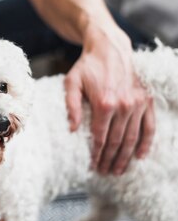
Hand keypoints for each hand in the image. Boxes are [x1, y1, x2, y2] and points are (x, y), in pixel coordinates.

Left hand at [64, 28, 154, 174]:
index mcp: (104, 103)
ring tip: (118, 171)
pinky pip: (149, 127)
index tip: (92, 166)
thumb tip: (72, 129)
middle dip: (110, 160)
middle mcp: (124, 105)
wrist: (110, 48)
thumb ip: (71, 106)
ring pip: (133, 138)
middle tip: (104, 173)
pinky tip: (140, 157)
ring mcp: (138, 104)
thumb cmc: (88, 66)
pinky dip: (146, 143)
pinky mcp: (147, 101)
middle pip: (117, 142)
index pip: (100, 137)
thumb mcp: (72, 82)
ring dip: (126, 157)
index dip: (96, 154)